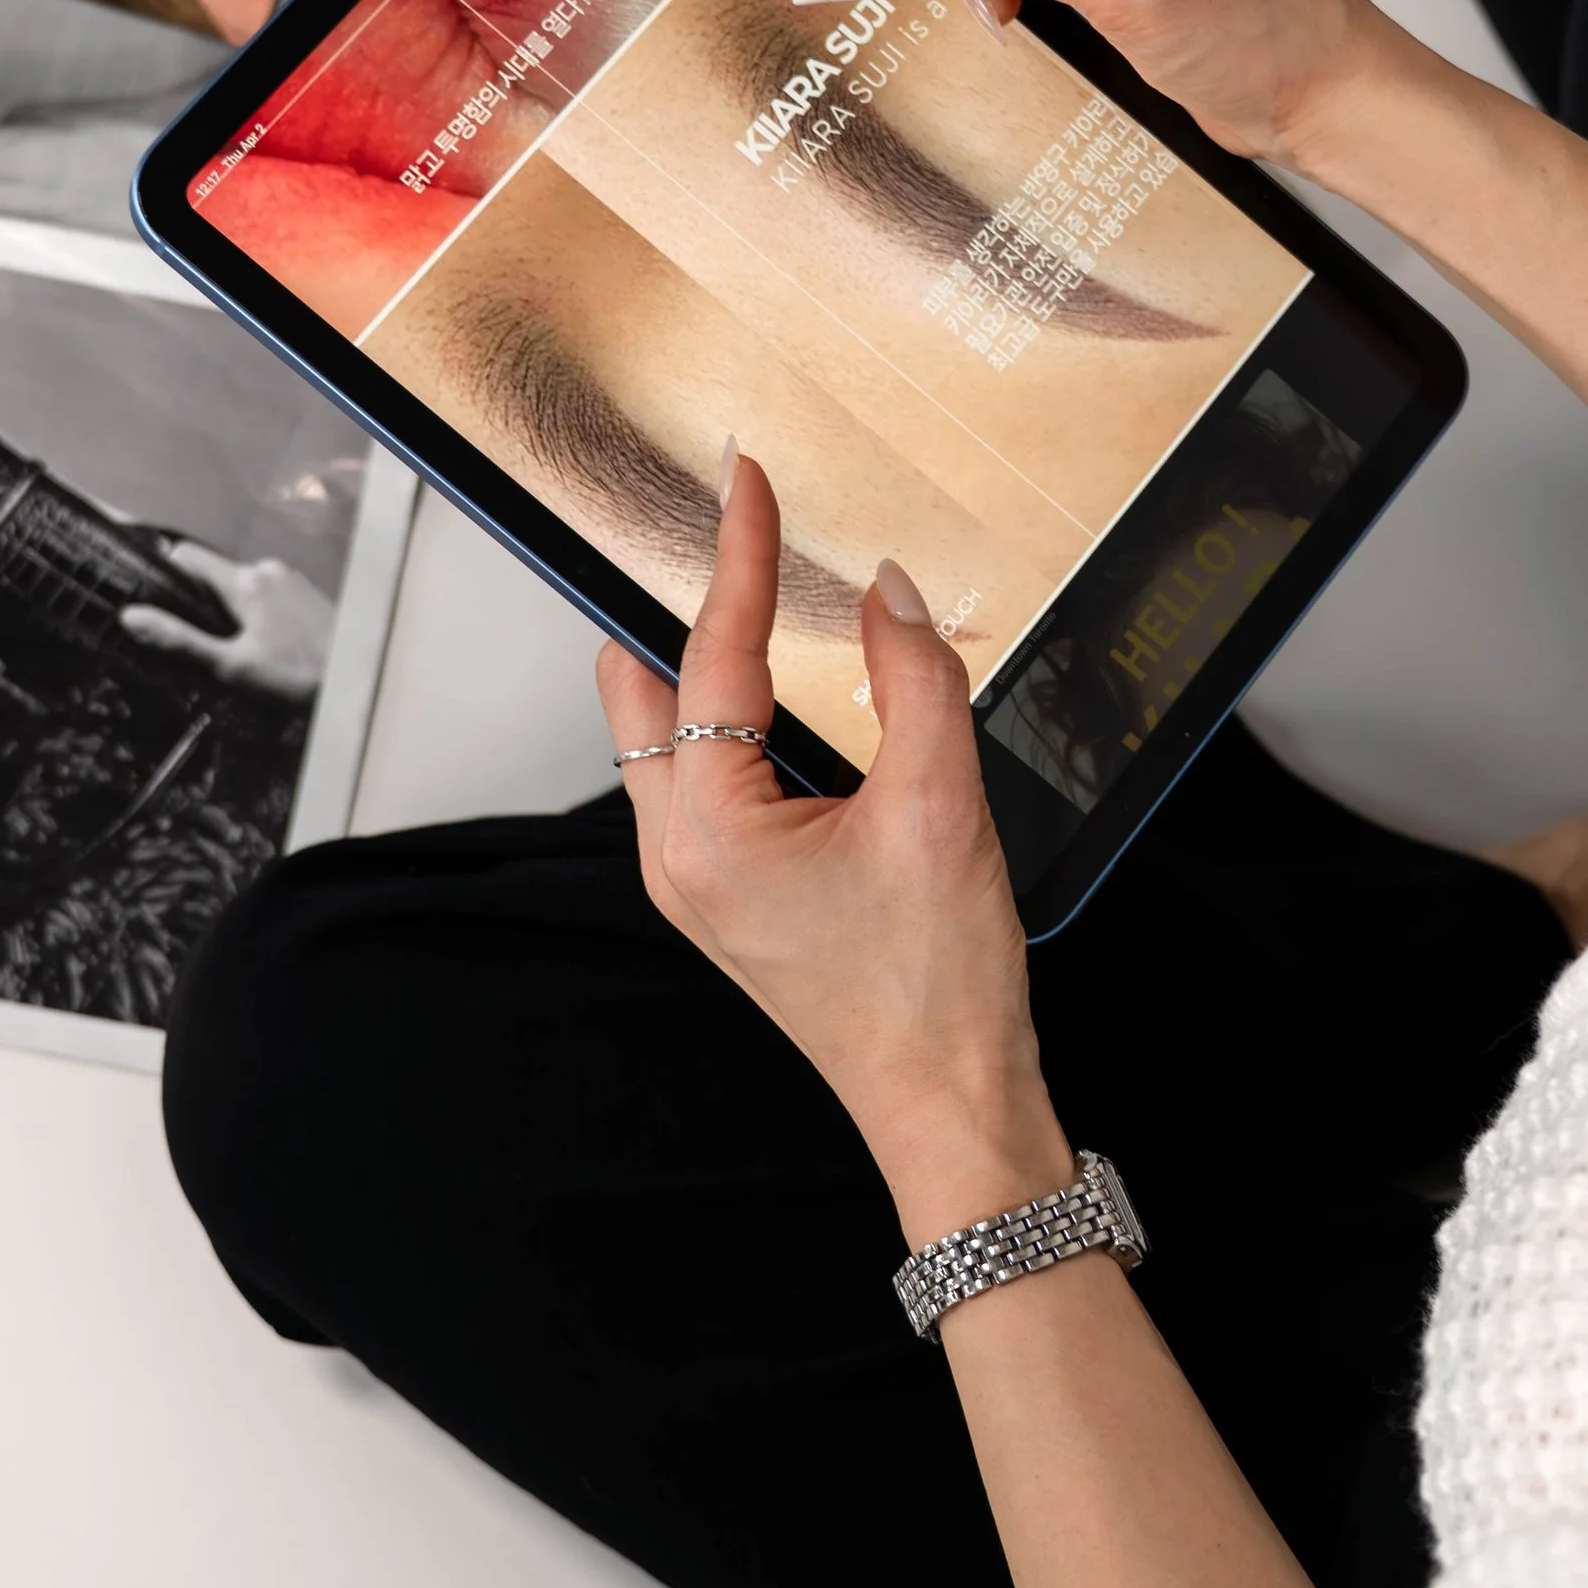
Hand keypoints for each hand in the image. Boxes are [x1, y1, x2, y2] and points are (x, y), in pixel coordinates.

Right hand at [122, 538, 333, 697]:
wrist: (357, 679)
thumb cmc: (298, 675)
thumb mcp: (232, 665)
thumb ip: (181, 640)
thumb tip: (132, 617)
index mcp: (245, 580)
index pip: (187, 555)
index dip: (166, 574)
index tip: (157, 601)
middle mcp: (267, 568)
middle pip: (213, 574)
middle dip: (201, 602)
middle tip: (201, 640)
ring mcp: (288, 578)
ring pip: (239, 585)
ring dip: (230, 610)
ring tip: (236, 647)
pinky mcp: (303, 592)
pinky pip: (264, 593)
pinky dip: (254, 612)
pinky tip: (263, 642)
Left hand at [597, 453, 1074, 1245]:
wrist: (948, 1105)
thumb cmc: (937, 990)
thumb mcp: (942, 811)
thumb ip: (917, 683)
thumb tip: (893, 594)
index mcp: (707, 832)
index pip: (708, 653)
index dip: (735, 556)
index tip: (745, 481)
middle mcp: (677, 853)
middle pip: (639, 687)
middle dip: (676, 603)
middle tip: (726, 529)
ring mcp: (696, 878)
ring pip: (665, 732)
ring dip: (704, 659)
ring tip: (758, 593)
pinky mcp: (730, 893)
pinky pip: (705, 775)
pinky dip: (733, 714)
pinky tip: (791, 690)